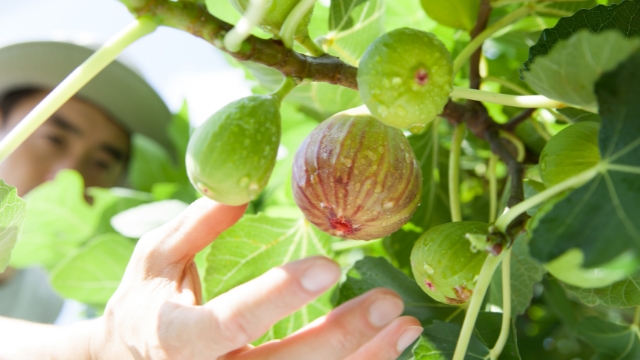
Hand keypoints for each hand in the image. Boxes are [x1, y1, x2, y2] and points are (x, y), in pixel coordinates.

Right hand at [90, 197, 422, 359]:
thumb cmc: (141, 309)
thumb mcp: (154, 260)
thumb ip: (196, 225)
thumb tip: (242, 185)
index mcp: (175, 338)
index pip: (231, 320)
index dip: (280, 296)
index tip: (329, 264)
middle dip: (342, 336)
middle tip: (390, 302)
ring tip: (406, 327)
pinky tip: (388, 349)